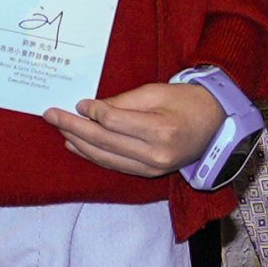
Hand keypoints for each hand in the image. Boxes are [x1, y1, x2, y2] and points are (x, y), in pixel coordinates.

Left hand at [45, 79, 224, 177]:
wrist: (216, 123)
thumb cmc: (188, 101)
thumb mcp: (157, 92)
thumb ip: (123, 102)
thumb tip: (90, 109)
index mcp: (161, 130)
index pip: (115, 122)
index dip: (93, 111)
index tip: (77, 102)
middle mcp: (155, 154)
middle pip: (104, 141)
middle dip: (74, 128)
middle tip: (51, 115)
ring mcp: (152, 168)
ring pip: (105, 157)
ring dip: (79, 143)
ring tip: (60, 130)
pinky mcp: (148, 174)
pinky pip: (114, 165)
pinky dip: (93, 155)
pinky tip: (78, 145)